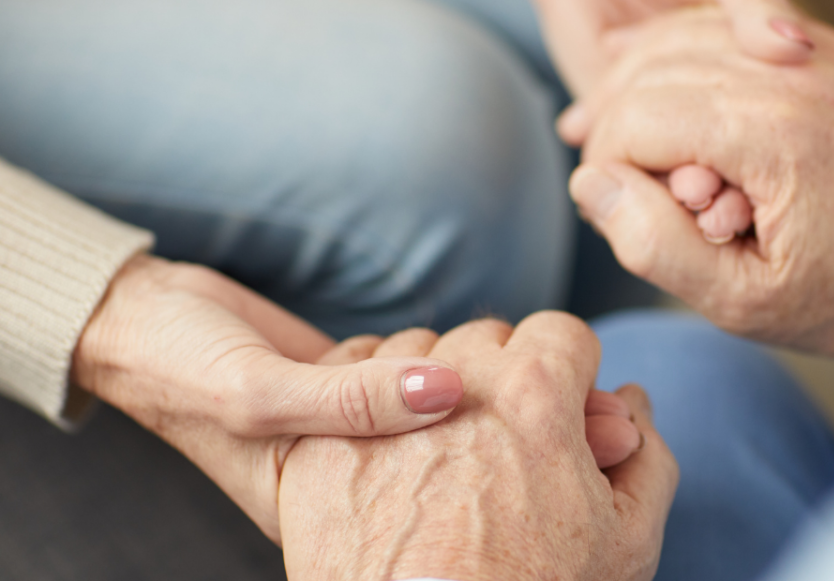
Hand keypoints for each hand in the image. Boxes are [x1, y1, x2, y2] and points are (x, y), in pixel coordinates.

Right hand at [71, 254, 463, 541]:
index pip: (416, 496)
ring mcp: (355, 430)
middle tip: (378, 378)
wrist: (146, 315)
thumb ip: (354, 400)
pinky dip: (394, 351)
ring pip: (429, 400)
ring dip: (407, 367)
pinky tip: (354, 350)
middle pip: (436, 447)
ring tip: (348, 364)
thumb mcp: (260, 395)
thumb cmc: (182, 372)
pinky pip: (410, 368)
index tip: (422, 415)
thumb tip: (447, 389)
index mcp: (319, 513)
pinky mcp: (357, 386)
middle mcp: (345, 479)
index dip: (436, 452)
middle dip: (423, 401)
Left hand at [279, 313, 678, 580]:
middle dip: (506, 378)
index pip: (563, 333)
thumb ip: (647, 458)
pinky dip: (372, 403)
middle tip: (505, 443)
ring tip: (444, 455)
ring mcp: (378, 406)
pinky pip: (349, 379)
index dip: (572, 372)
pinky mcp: (317, 439)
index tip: (562, 411)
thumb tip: (633, 405)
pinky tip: (389, 453)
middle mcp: (454, 382)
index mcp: (536, 393)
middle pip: (491, 339)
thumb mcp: (626, 541)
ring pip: (416, 352)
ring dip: (435, 386)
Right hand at [568, 9, 833, 353]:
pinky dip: (685, 54)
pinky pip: (730, 27)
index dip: (605, 164)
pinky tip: (661, 89)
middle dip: (616, 122)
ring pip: (684, 36)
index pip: (636, 117)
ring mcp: (816, 52)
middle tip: (615, 181)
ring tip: (624, 137)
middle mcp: (794, 75)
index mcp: (772, 137)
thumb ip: (653, 245)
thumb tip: (593, 183)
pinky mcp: (828, 50)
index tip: (615, 206)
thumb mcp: (741, 303)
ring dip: (640, 80)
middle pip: (653, 69)